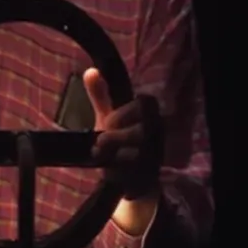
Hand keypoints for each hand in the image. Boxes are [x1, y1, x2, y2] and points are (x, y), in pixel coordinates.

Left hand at [84, 68, 163, 200]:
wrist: (129, 175)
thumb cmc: (120, 138)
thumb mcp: (108, 115)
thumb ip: (100, 94)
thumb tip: (90, 71)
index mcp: (149, 114)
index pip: (146, 102)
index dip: (125, 111)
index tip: (107, 119)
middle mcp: (158, 132)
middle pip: (144, 129)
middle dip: (118, 134)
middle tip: (101, 140)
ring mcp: (157, 155)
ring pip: (140, 152)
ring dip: (116, 153)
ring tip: (101, 154)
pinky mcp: (151, 176)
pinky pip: (137, 172)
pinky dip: (119, 171)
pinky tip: (109, 169)